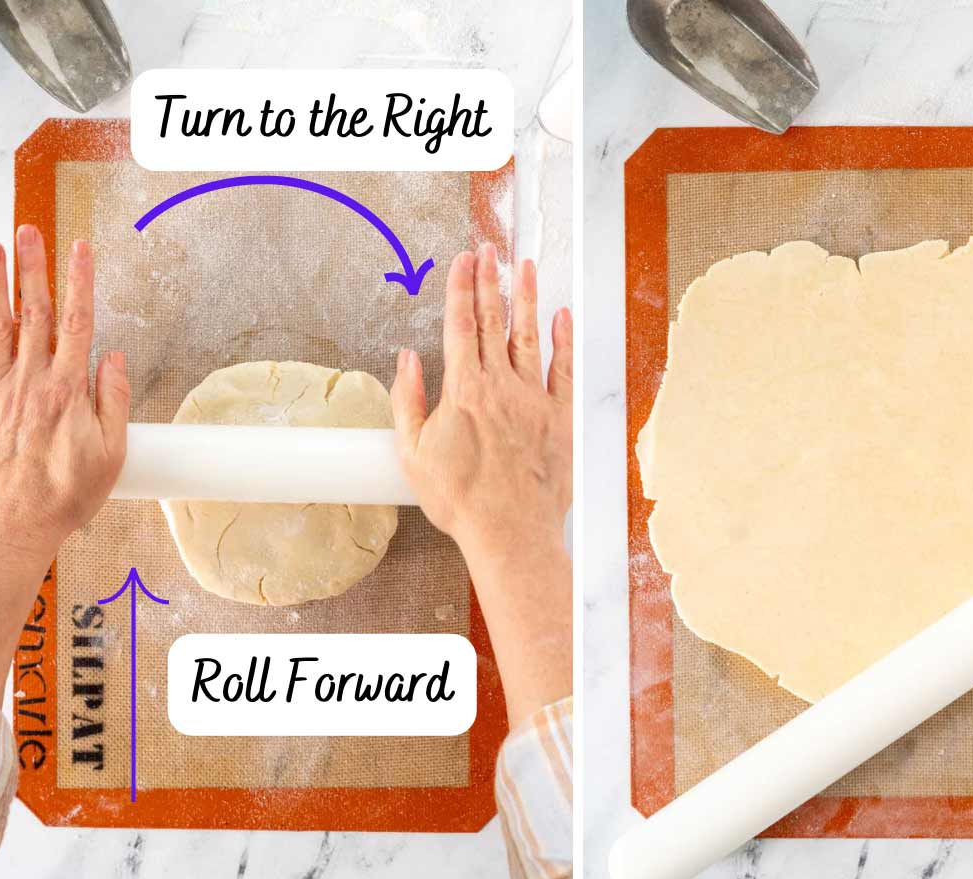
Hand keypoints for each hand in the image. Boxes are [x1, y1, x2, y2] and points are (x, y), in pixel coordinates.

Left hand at [0, 228, 128, 565]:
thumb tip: (115, 361)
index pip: (76, 320)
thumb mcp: (110, 453)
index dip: (78, 280)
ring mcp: (3, 387)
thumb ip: (113, 401)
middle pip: (33, 310)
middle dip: (32, 266)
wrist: (15, 517)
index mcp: (68, 388)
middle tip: (29, 230)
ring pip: (0, 322)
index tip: (79, 248)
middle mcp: (32, 379)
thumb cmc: (66, 492)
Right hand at [391, 244, 571, 566]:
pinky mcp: (562, 419)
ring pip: (530, 336)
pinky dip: (564, 341)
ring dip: (527, 298)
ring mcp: (535, 400)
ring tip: (525, 267)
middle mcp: (501, 386)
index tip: (462, 261)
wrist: (509, 534)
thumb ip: (408, 400)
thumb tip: (407, 359)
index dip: (460, 287)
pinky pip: (565, 370)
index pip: (460, 324)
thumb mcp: (414, 454)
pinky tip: (562, 317)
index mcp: (464, 390)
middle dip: (490, 280)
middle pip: (495, 320)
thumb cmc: (461, 502)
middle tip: (490, 250)